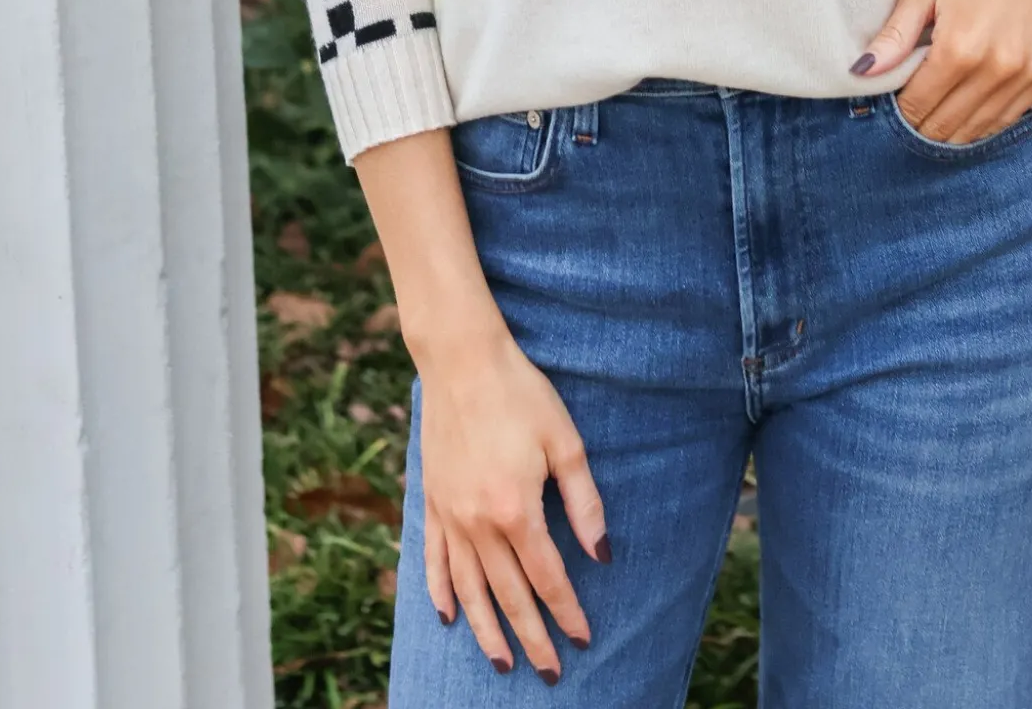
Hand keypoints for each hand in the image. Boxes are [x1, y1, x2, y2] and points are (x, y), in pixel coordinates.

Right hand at [417, 321, 608, 681]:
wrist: (462, 360)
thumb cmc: (521, 393)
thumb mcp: (565, 442)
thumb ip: (584, 503)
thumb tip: (601, 554)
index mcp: (516, 509)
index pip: (547, 577)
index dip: (567, 611)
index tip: (582, 638)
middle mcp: (478, 523)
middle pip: (508, 595)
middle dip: (531, 637)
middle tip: (549, 672)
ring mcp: (449, 515)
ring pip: (469, 589)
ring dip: (487, 630)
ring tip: (502, 662)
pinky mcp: (431, 501)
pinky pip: (434, 561)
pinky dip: (441, 593)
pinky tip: (448, 617)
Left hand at [850, 0, 1031, 143]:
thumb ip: (896, 35)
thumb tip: (861, 71)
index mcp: (961, 49)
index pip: (919, 106)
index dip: (900, 111)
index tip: (890, 103)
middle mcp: (999, 68)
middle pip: (949, 125)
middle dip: (923, 123)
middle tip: (908, 111)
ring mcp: (1029, 71)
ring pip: (981, 128)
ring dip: (954, 129)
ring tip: (934, 116)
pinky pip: (1012, 114)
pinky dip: (987, 120)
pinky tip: (969, 111)